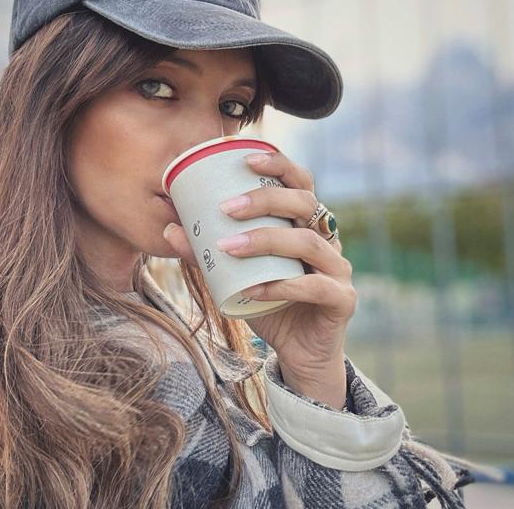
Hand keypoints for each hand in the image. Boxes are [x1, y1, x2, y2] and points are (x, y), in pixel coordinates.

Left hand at [163, 150, 356, 405]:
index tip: (244, 160)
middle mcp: (326, 239)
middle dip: (265, 200)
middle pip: (306, 203)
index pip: (300, 182)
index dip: (279, 165)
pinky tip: (252, 290)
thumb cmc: (268, 305)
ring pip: (310, 242)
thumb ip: (208, 253)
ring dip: (267, 240)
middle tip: (227, 208)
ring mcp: (338, 269)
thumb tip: (171, 229)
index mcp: (304, 224)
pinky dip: (281, 286)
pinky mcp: (343, 299)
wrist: (298, 353)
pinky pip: (314, 287)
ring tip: (229, 247)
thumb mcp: (234, 276)